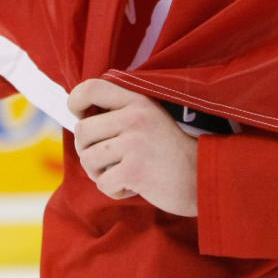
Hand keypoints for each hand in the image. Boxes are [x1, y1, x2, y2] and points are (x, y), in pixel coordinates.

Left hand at [68, 79, 198, 216]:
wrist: (201, 177)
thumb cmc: (169, 150)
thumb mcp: (149, 117)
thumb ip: (120, 111)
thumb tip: (80, 118)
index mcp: (137, 99)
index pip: (91, 88)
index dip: (75, 101)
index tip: (80, 117)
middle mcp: (134, 117)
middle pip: (82, 131)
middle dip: (86, 150)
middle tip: (103, 159)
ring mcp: (134, 142)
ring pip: (88, 159)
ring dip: (98, 173)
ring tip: (118, 173)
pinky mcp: (135, 169)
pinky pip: (103, 182)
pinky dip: (113, 190)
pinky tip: (132, 186)